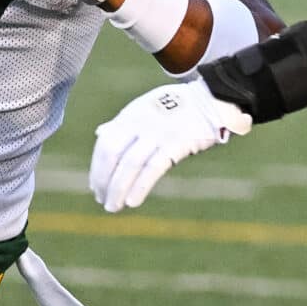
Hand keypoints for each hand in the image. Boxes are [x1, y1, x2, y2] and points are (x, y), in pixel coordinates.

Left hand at [88, 83, 251, 212]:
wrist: (211, 98)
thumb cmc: (177, 105)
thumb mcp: (145, 107)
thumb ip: (123, 123)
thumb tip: (101, 134)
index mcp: (130, 115)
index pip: (105, 144)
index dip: (97, 168)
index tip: (95, 186)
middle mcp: (140, 123)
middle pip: (113, 155)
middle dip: (104, 180)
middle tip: (101, 200)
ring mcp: (158, 133)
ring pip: (130, 164)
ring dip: (118, 188)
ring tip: (113, 206)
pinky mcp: (176, 143)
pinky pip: (153, 168)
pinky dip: (140, 186)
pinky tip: (132, 202)